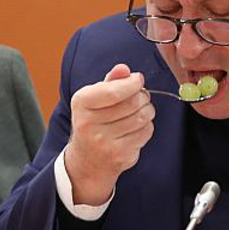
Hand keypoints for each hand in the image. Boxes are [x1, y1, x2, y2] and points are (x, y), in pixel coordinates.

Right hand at [63, 64, 154, 204]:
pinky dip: (147, 126)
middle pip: (132, 103)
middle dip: (142, 96)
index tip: (138, 80)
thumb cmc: (93, 122)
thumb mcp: (94, 98)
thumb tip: (124, 69)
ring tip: (140, 110)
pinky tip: (137, 126)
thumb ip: (110, 82)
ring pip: (142, 117)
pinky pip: (145, 132)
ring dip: (147, 110)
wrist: (87, 160)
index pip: (113, 91)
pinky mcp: (120, 155)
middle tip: (140, 97)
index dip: (132, 83)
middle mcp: (89, 124)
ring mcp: (104, 142)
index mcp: (81, 103)